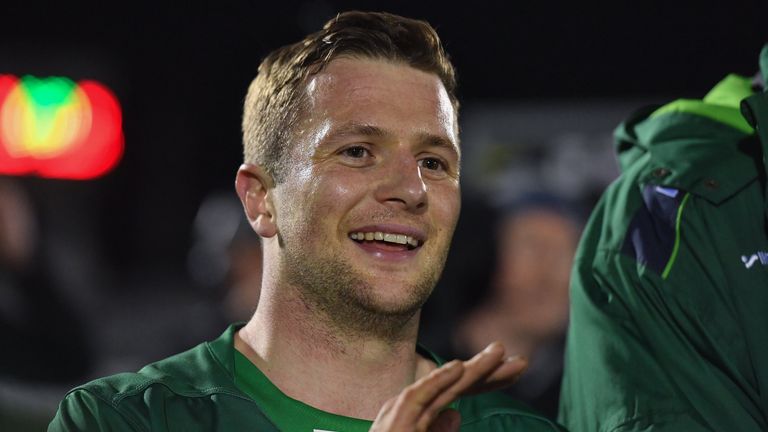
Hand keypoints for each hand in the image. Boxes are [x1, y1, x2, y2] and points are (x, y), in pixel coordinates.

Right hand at [369, 342, 526, 431]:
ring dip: (471, 370)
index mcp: (420, 417)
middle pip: (456, 387)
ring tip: (498, 354)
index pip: (458, 394)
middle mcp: (411, 410)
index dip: (487, 381)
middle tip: (521, 360)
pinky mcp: (394, 422)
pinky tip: (458, 368)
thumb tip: (456, 414)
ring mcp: (402, 415)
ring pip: (442, 387)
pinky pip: (417, 397)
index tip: (514, 370)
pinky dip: (437, 381)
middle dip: (488, 372)